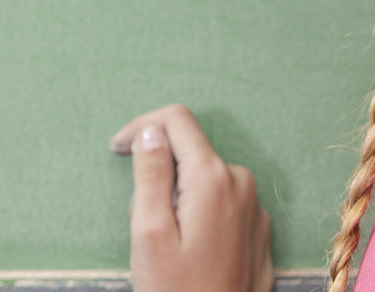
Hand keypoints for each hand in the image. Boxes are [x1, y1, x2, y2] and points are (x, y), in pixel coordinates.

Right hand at [111, 104, 273, 291]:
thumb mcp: (150, 233)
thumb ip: (150, 174)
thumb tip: (151, 130)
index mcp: (213, 177)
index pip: (176, 120)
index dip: (141, 126)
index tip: (116, 150)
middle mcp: (241, 182)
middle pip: (188, 154)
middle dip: (158, 176)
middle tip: (142, 225)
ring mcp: (254, 206)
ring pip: (204, 181)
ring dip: (178, 199)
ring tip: (166, 248)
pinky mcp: (258, 229)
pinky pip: (222, 204)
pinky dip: (199, 215)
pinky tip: (189, 254)